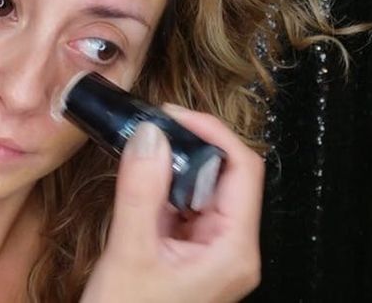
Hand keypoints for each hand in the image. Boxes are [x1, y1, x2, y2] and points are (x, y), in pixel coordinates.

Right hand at [80, 103, 264, 302]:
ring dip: (173, 168)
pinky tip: (139, 186)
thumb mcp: (129, 251)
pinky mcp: (190, 254)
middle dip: (189, 147)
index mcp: (233, 250)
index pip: (242, 170)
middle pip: (227, 176)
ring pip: (203, 190)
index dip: (211, 133)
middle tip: (151, 129)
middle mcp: (231, 250)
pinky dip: (163, 190)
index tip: (172, 116)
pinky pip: (185, 208)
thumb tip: (151, 135)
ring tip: (140, 154)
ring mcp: (211, 253)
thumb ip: (140, 190)